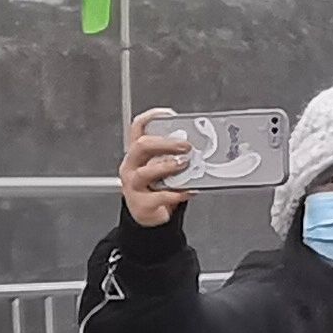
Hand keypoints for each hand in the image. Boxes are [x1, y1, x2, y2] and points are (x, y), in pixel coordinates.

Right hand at [119, 110, 191, 226]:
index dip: (151, 117)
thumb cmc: (157, 188)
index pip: (138, 127)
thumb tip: (201, 148)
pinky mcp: (140, 203)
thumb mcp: (163, 168)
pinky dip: (176, 193)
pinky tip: (188, 191)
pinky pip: (158, 196)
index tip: (169, 115)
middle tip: (186, 146)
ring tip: (185, 165)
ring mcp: (133, 185)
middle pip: (142, 146)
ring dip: (168, 166)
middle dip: (166, 143)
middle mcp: (132, 166)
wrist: (148, 217)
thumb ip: (176, 156)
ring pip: (146, 171)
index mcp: (138, 153)